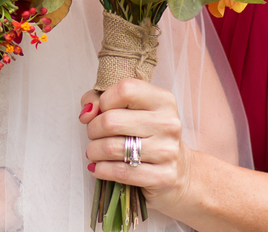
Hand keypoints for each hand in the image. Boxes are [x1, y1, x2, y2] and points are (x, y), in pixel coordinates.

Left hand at [80, 79, 193, 211]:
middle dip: (92, 129)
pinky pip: (120, 172)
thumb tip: (86, 113)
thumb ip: (100, 100)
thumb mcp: (129, 109)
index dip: (104, 100)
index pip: (124, 90)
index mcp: (162, 100)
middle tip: (93, 135)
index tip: (102, 111)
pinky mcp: (163, 177)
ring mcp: (167, 151)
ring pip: (112, 148)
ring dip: (94, 151)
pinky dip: (102, 170)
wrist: (181, 172)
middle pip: (111, 121)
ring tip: (94, 152)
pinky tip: (99, 168)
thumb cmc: (147, 135)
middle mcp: (168, 123)